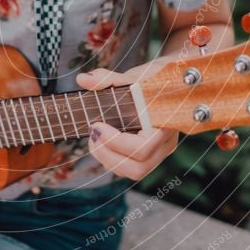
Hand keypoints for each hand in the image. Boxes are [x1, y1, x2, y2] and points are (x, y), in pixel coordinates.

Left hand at [76, 58, 178, 180]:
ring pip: (134, 171)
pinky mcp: (149, 156)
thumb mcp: (132, 77)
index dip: (116, 142)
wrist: (167, 84)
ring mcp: (159, 153)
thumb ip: (108, 79)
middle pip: (138, 168)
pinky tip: (102, 141)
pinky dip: (111, 159)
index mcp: (166, 124)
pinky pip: (130, 168)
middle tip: (93, 134)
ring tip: (95, 138)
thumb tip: (82, 79)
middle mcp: (165, 144)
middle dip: (108, 155)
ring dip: (107, 159)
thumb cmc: (152, 80)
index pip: (143, 147)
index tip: (97, 125)